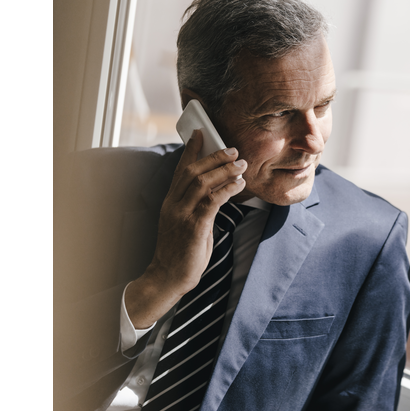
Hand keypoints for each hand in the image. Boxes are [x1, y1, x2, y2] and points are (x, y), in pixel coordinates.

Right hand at [126, 130, 247, 328]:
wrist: (168, 276)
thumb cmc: (181, 251)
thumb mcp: (186, 223)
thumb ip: (197, 207)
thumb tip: (217, 191)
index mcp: (171, 202)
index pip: (180, 169)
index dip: (191, 150)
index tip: (201, 134)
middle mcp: (174, 205)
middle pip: (193, 171)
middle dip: (214, 157)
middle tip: (233, 149)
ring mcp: (182, 215)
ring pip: (202, 183)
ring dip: (224, 170)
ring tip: (241, 164)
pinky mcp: (194, 227)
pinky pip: (211, 201)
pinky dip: (227, 189)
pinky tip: (238, 184)